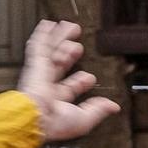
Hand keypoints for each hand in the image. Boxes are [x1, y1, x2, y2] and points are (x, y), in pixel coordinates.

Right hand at [19, 20, 119, 141]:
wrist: (34, 117)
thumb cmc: (54, 123)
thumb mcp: (83, 119)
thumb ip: (98, 110)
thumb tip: (113, 107)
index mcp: (56, 100)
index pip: (69, 87)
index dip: (80, 82)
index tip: (89, 78)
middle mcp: (47, 86)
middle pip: (60, 65)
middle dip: (69, 55)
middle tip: (77, 47)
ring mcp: (40, 73)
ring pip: (52, 52)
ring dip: (60, 39)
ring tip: (70, 27)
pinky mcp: (35, 63)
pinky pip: (38, 45)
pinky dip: (42, 34)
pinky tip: (47, 24)